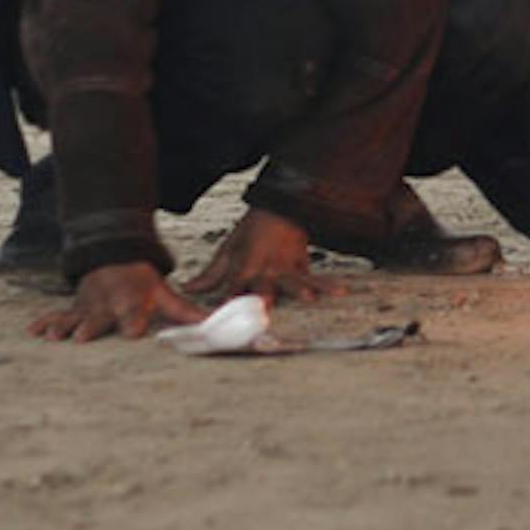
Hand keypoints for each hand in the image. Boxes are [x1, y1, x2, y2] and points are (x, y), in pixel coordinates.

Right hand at [30, 262, 205, 342]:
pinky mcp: (73, 309)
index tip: (132, 333)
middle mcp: (108, 306)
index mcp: (132, 304)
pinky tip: (33, 332)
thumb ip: (185, 313)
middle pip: (100, 318)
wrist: (115, 259)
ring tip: (54, 337)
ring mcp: (87, 308)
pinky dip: (44, 322)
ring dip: (63, 326)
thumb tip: (212, 324)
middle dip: (92, 327)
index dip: (134, 324)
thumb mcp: (164, 295)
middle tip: (83, 337)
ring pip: (74, 317)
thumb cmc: (143, 283)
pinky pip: (56, 315)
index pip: (134, 316)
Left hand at [177, 209, 334, 306]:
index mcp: (243, 267)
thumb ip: (211, 274)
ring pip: (294, 281)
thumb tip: (188, 288)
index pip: (231, 289)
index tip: (220, 322)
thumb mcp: (227, 250)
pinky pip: (316, 277)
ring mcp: (286, 268)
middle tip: (265, 311)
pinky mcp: (303, 265)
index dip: (225, 305)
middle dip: (264, 300)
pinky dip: (328, 284)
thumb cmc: (251, 231)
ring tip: (310, 297)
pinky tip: (341, 291)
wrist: (279, 208)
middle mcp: (265, 270)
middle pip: (264, 287)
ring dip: (301, 289)